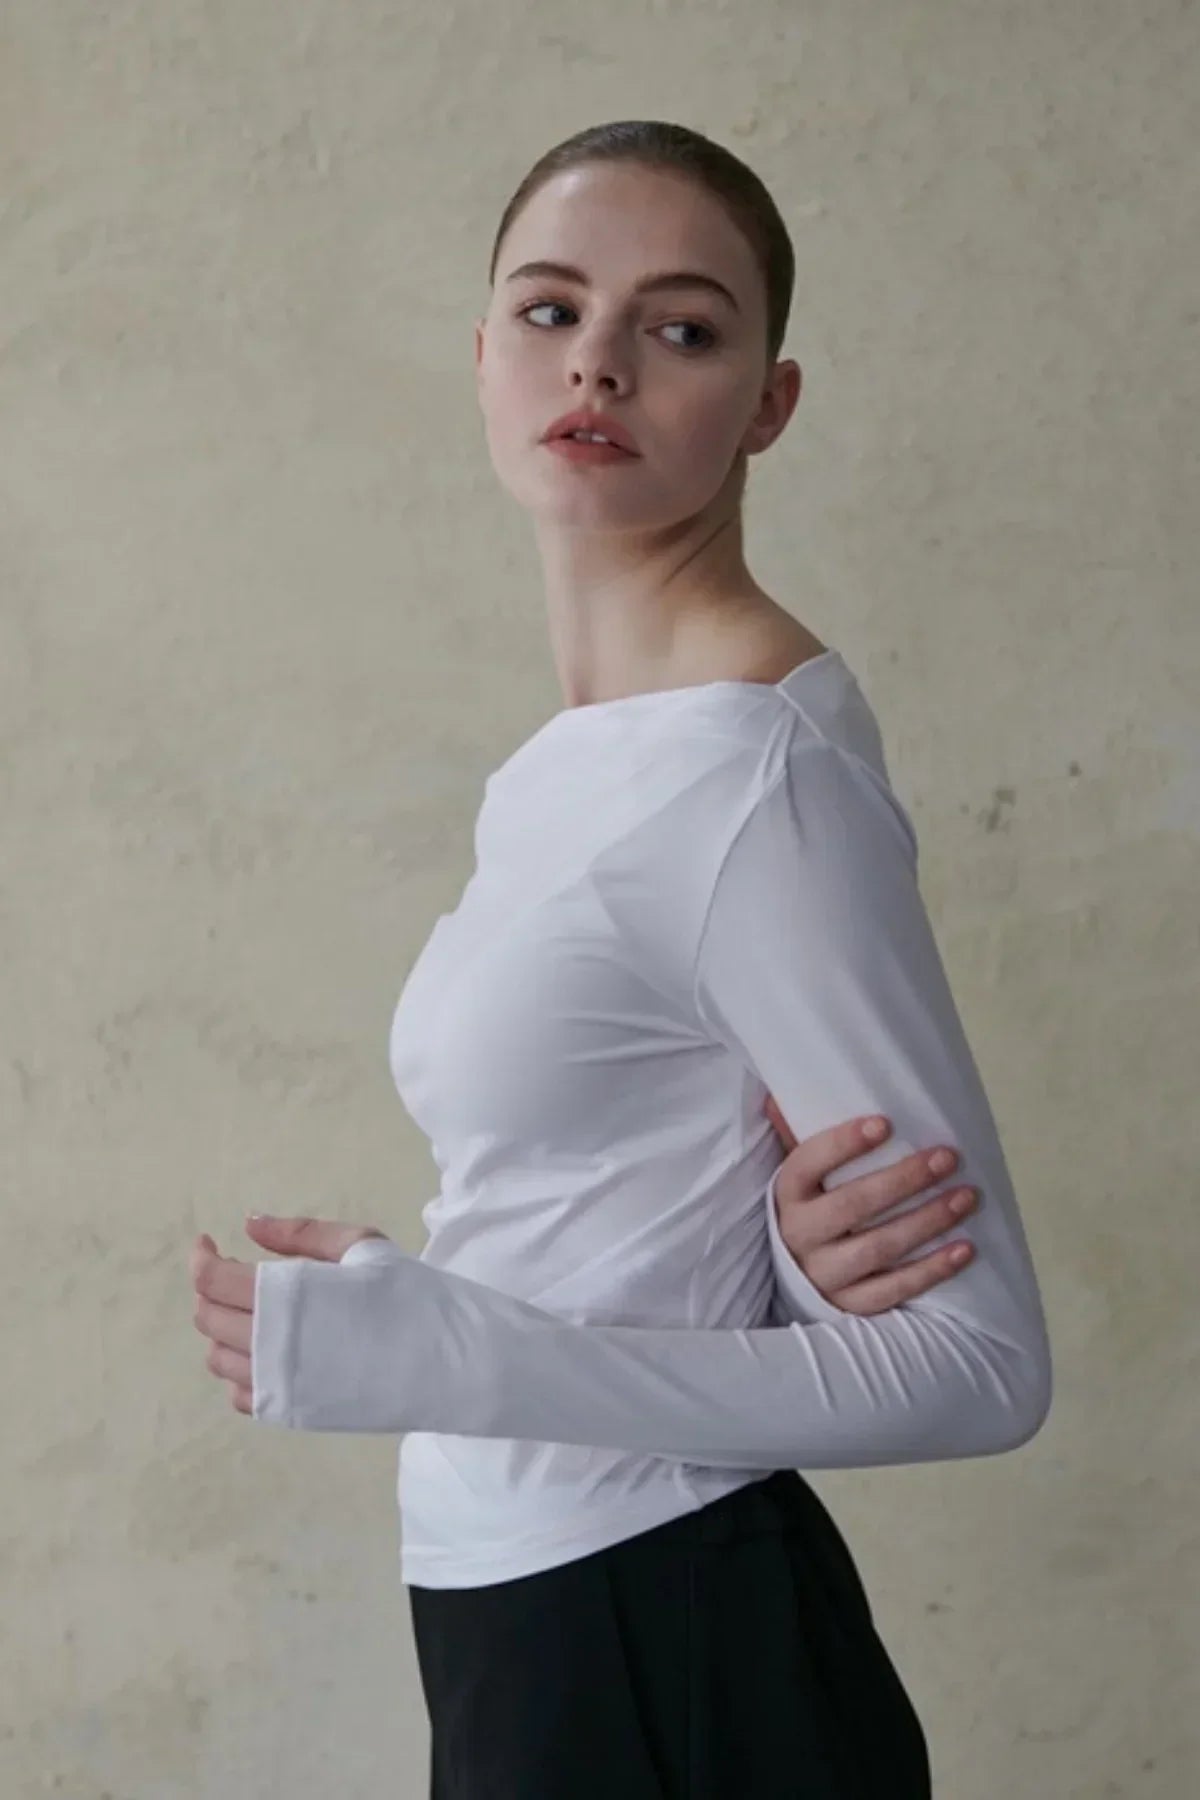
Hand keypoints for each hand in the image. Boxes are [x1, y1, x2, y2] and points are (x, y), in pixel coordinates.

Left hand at [189, 1216, 392, 1414]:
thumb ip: (298, 1234)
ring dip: (221, 1330)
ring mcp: (278, 1384)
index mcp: (287, 1295)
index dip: (202, 1256)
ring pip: (218, 1358)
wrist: (447, 1363)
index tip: (208, 1242)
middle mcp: (271, 1342)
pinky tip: (266, 1352)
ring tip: (253, 1312)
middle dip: (210, 1290)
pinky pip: (240, 1396)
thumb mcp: (361, 1246)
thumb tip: (248, 1225)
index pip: (213, 1279)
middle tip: (234, 1273)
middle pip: (208, 1317)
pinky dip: (239, 1371)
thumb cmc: (409, 1294)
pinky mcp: (291, 1413)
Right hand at [763, 1095, 976, 1315]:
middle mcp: (801, 1234)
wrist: (798, 1276)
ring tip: (966, 1196)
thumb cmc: (811, 1206)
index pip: (809, 1162)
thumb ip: (798, 1134)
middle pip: (852, 1206)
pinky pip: (893, 1290)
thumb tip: (776, 1095)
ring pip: (878, 1248)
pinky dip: (931, 1271)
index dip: (844, 1144)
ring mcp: (824, 1273)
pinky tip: (964, 1249)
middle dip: (903, 1180)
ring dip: (927, 1221)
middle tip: (947, 1158)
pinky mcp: (850, 1304)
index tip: (885, 1123)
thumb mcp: (803, 1173)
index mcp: (788, 1193)